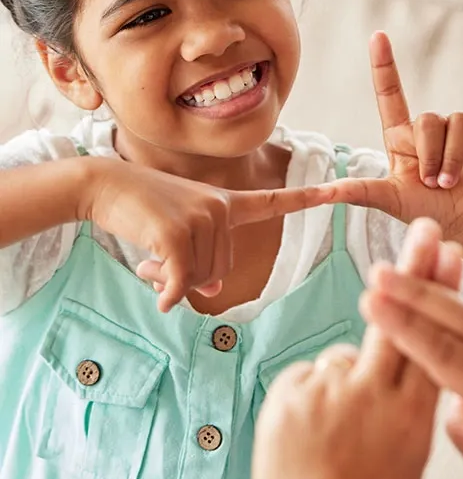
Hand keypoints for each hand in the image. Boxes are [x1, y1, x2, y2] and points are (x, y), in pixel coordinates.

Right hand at [78, 157, 328, 311]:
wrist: (105, 185)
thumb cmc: (144, 209)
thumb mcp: (180, 230)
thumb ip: (203, 255)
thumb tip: (214, 289)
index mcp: (227, 203)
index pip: (274, 202)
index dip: (309, 199)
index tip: (341, 189)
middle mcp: (221, 208)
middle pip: (221, 270)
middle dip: (190, 277)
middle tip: (159, 264)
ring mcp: (201, 218)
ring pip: (200, 279)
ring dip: (172, 281)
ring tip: (149, 259)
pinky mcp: (176, 233)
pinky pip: (180, 281)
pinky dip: (167, 293)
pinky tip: (154, 290)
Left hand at [252, 219, 461, 478]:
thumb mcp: (412, 452)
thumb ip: (413, 401)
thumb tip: (411, 360)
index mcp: (415, 412)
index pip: (435, 337)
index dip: (445, 291)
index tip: (453, 253)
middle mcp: (378, 394)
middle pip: (401, 318)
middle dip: (415, 268)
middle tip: (425, 227)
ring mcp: (333, 390)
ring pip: (347, 355)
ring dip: (345, 381)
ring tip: (336, 431)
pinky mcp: (292, 393)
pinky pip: (310, 374)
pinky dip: (313, 393)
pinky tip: (311, 430)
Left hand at [318, 32, 462, 240]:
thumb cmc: (425, 210)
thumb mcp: (390, 201)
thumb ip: (359, 192)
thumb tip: (322, 193)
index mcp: (403, 137)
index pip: (391, 95)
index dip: (385, 66)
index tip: (378, 37)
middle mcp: (433, 127)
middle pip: (429, 119)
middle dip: (430, 154)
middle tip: (431, 183)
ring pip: (458, 122)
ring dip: (453, 156)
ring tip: (451, 182)